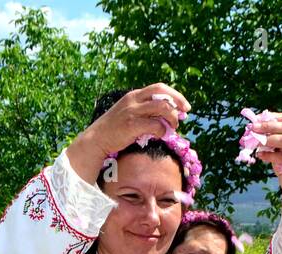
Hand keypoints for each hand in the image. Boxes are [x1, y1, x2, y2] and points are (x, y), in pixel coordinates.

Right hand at [67, 84, 191, 183]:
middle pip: (162, 93)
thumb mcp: (129, 114)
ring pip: (162, 107)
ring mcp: (132, 111)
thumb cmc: (115, 130)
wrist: (97, 139)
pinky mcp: (132, 125)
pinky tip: (161, 135)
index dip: (175, 95)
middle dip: (178, 101)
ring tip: (173, 127)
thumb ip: (146, 112)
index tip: (184, 106)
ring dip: (172, 117)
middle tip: (184, 113)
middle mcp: (134, 100)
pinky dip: (163, 131)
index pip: (159, 87)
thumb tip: (167, 118)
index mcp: (134, 95)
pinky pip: (155, 125)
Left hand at [250, 112, 281, 197]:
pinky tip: (260, 155)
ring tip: (256, 141)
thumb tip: (255, 129)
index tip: (257, 118)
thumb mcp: (279, 150)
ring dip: (269, 140)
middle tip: (253, 127)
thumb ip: (272, 139)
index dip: (272, 118)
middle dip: (268, 126)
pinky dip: (270, 155)